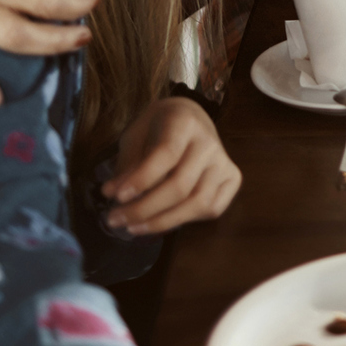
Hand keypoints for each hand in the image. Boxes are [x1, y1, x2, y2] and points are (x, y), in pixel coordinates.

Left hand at [102, 97, 241, 235]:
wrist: (190, 116)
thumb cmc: (157, 127)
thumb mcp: (135, 135)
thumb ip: (127, 163)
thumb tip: (112, 194)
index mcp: (184, 122)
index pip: (166, 155)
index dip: (141, 179)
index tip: (115, 196)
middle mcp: (209, 142)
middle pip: (180, 185)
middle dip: (144, 208)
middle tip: (114, 219)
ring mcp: (224, 161)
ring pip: (198, 203)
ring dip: (162, 221)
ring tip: (132, 228)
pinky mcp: (232, 178)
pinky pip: (212, 208)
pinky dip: (186, 220)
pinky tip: (162, 220)